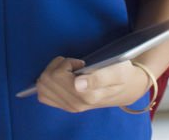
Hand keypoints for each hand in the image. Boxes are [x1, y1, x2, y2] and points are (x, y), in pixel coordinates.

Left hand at [35, 57, 150, 112]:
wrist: (126, 89)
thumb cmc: (121, 74)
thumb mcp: (115, 70)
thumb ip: (97, 77)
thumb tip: (77, 83)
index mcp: (86, 96)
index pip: (58, 76)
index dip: (66, 63)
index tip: (80, 62)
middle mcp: (75, 104)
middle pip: (47, 79)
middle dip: (57, 65)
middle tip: (74, 65)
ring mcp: (69, 107)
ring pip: (42, 86)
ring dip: (52, 72)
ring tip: (68, 70)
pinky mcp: (65, 106)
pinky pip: (43, 95)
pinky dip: (48, 82)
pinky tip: (61, 78)